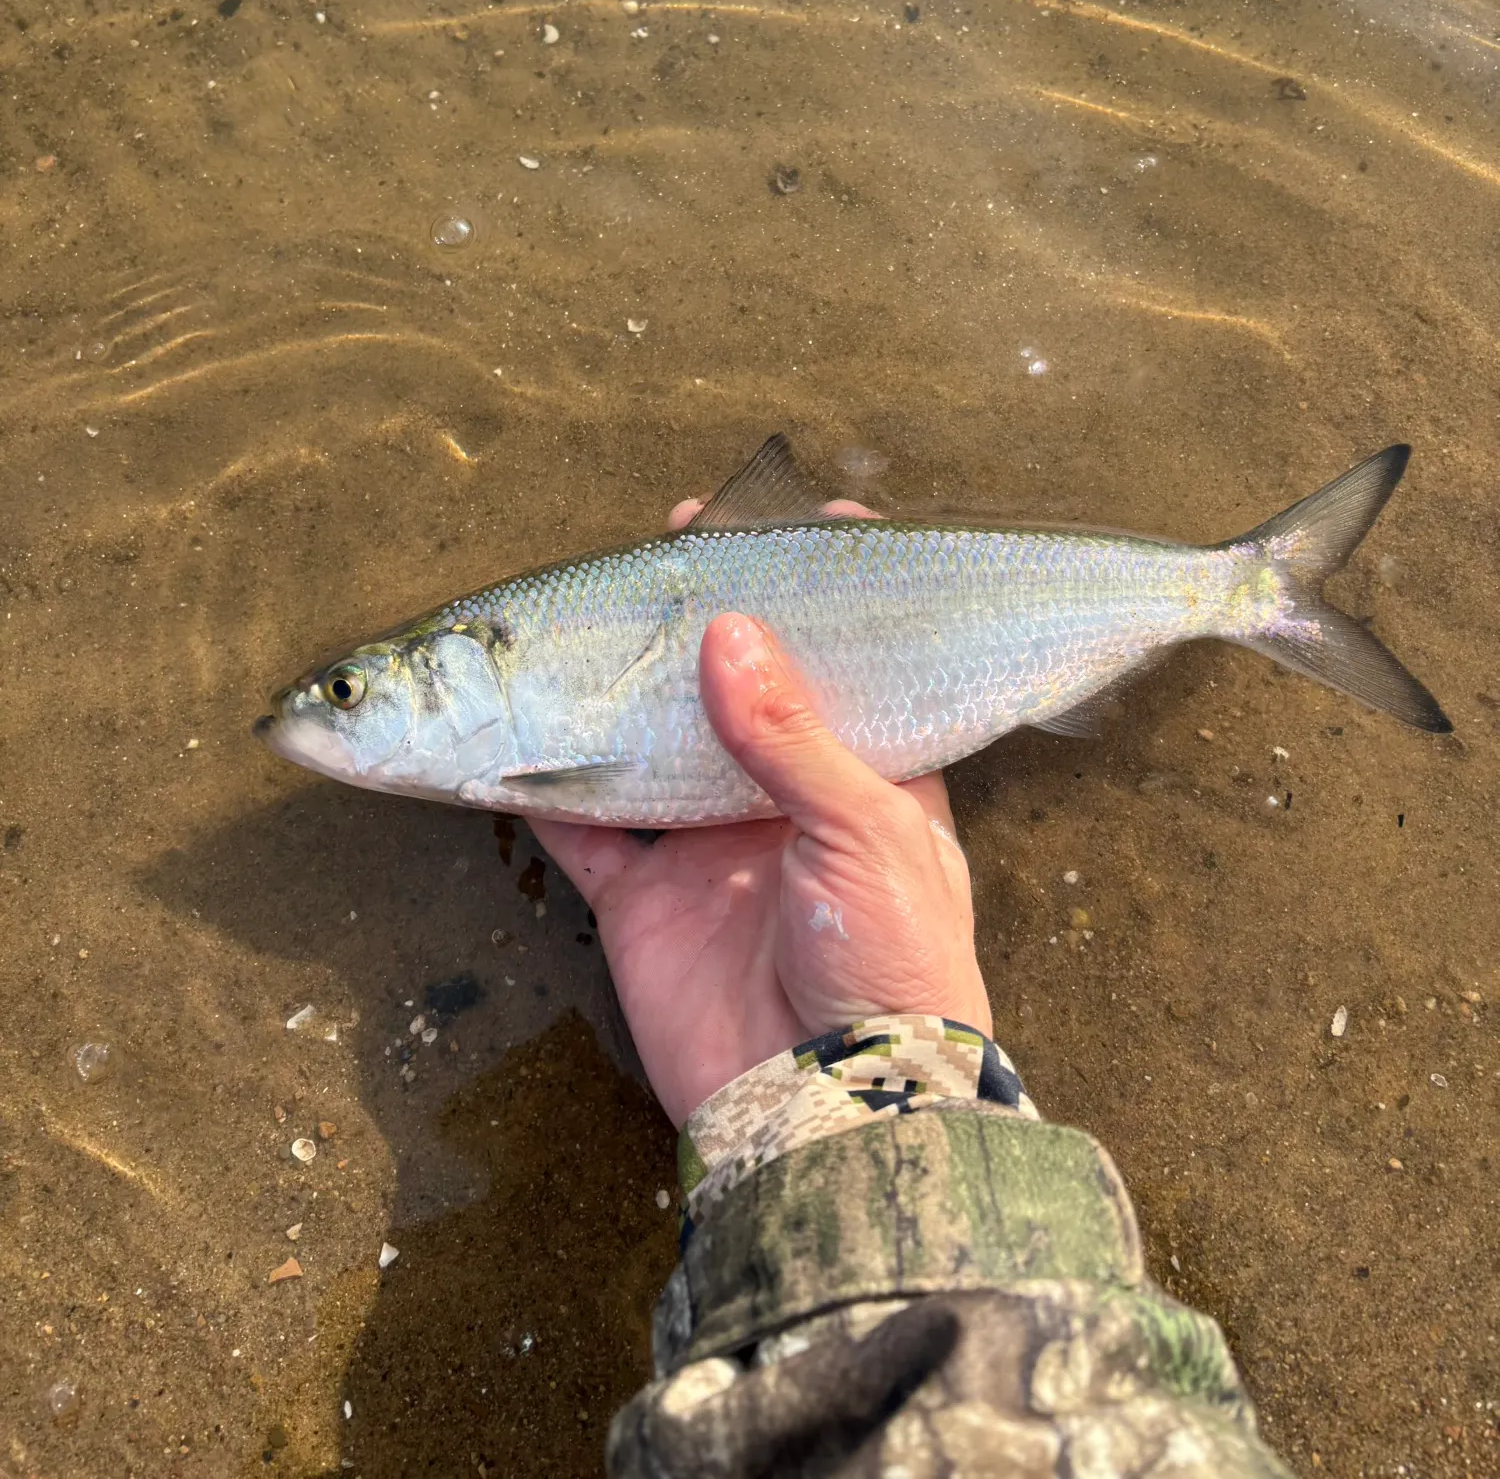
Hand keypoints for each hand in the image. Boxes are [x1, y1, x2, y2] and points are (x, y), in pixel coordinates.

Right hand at [527, 504, 991, 1126]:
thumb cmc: (893, 964)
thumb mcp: (867, 835)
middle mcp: (779, 800)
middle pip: (730, 693)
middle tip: (667, 551)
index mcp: (862, 775)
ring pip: (644, 747)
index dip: (818, 595)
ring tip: (587, 618)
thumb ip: (793, 739)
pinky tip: (511, 738)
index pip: (843, 661)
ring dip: (615, 693)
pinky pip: (578, 831)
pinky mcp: (642, 900)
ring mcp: (704, 846)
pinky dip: (540, 789)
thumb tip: (726, 638)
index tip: (791, 523)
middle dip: (701, 624)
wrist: (834, 1107)